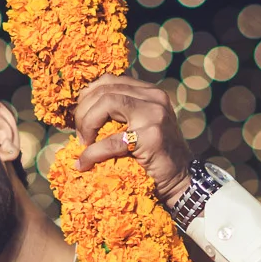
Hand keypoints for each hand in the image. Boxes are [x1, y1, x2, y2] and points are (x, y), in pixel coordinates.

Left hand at [71, 73, 195, 206]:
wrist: (181, 180)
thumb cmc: (154, 156)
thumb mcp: (139, 126)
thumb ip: (119, 113)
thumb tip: (80, 110)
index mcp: (150, 92)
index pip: (109, 81)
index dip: (87, 97)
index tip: (79, 117)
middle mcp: (154, 98)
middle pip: (105, 90)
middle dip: (83, 111)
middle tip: (79, 134)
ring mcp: (154, 115)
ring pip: (107, 103)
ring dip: (87, 123)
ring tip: (83, 143)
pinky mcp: (151, 137)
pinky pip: (110, 141)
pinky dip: (92, 153)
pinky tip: (84, 163)